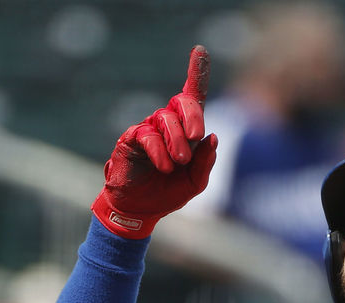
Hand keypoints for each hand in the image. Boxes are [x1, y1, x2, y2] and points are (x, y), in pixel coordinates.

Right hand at [91, 46, 217, 239]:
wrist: (139, 210)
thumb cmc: (167, 193)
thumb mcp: (196, 182)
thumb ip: (206, 161)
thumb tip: (213, 137)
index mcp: (186, 130)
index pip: (193, 96)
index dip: (197, 72)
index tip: (200, 50)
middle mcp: (167, 124)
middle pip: (182, 101)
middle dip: (193, 115)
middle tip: (195, 137)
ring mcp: (148, 129)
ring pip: (165, 119)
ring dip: (176, 141)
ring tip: (177, 163)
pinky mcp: (131, 139)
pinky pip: (146, 135)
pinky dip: (159, 150)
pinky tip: (164, 166)